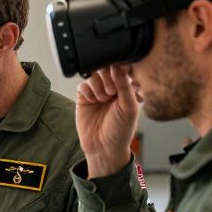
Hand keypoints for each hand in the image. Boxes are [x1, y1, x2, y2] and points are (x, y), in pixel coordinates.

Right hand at [76, 64, 140, 178]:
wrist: (103, 147)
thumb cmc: (120, 130)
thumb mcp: (128, 106)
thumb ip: (125, 84)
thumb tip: (119, 64)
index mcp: (127, 88)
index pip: (123, 68)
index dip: (119, 69)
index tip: (119, 75)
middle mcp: (113, 87)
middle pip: (106, 68)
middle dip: (108, 77)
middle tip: (111, 92)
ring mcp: (98, 91)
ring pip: (94, 74)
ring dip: (98, 85)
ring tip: (103, 99)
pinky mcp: (84, 97)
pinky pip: (82, 84)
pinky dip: (88, 91)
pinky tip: (92, 101)